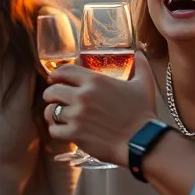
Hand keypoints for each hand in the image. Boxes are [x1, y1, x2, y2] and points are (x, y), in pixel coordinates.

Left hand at [43, 55, 158, 167]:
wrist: (142, 142)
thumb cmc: (143, 113)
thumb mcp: (144, 84)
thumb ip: (141, 66)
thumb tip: (140, 53)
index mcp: (95, 81)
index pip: (65, 71)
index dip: (56, 75)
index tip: (53, 79)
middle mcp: (83, 96)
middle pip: (53, 91)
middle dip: (50, 95)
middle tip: (54, 100)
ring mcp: (77, 115)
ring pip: (50, 111)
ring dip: (51, 113)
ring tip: (56, 116)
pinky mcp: (75, 134)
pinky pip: (54, 130)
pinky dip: (56, 130)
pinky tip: (62, 131)